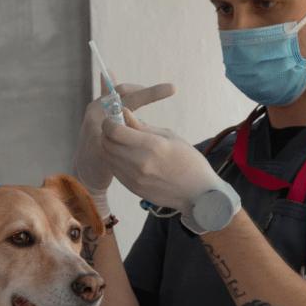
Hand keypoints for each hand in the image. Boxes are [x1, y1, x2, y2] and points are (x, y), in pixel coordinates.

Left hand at [100, 108, 225, 212]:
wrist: (198, 192)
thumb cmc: (188, 160)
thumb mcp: (169, 136)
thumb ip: (143, 126)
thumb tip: (124, 113)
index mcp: (151, 145)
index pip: (114, 130)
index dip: (109, 121)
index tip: (114, 118)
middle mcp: (139, 162)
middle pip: (106, 143)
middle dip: (108, 133)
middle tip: (117, 129)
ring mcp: (134, 177)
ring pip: (108, 156)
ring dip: (111, 146)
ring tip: (124, 142)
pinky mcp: (132, 188)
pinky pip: (115, 169)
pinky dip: (116, 160)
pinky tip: (128, 157)